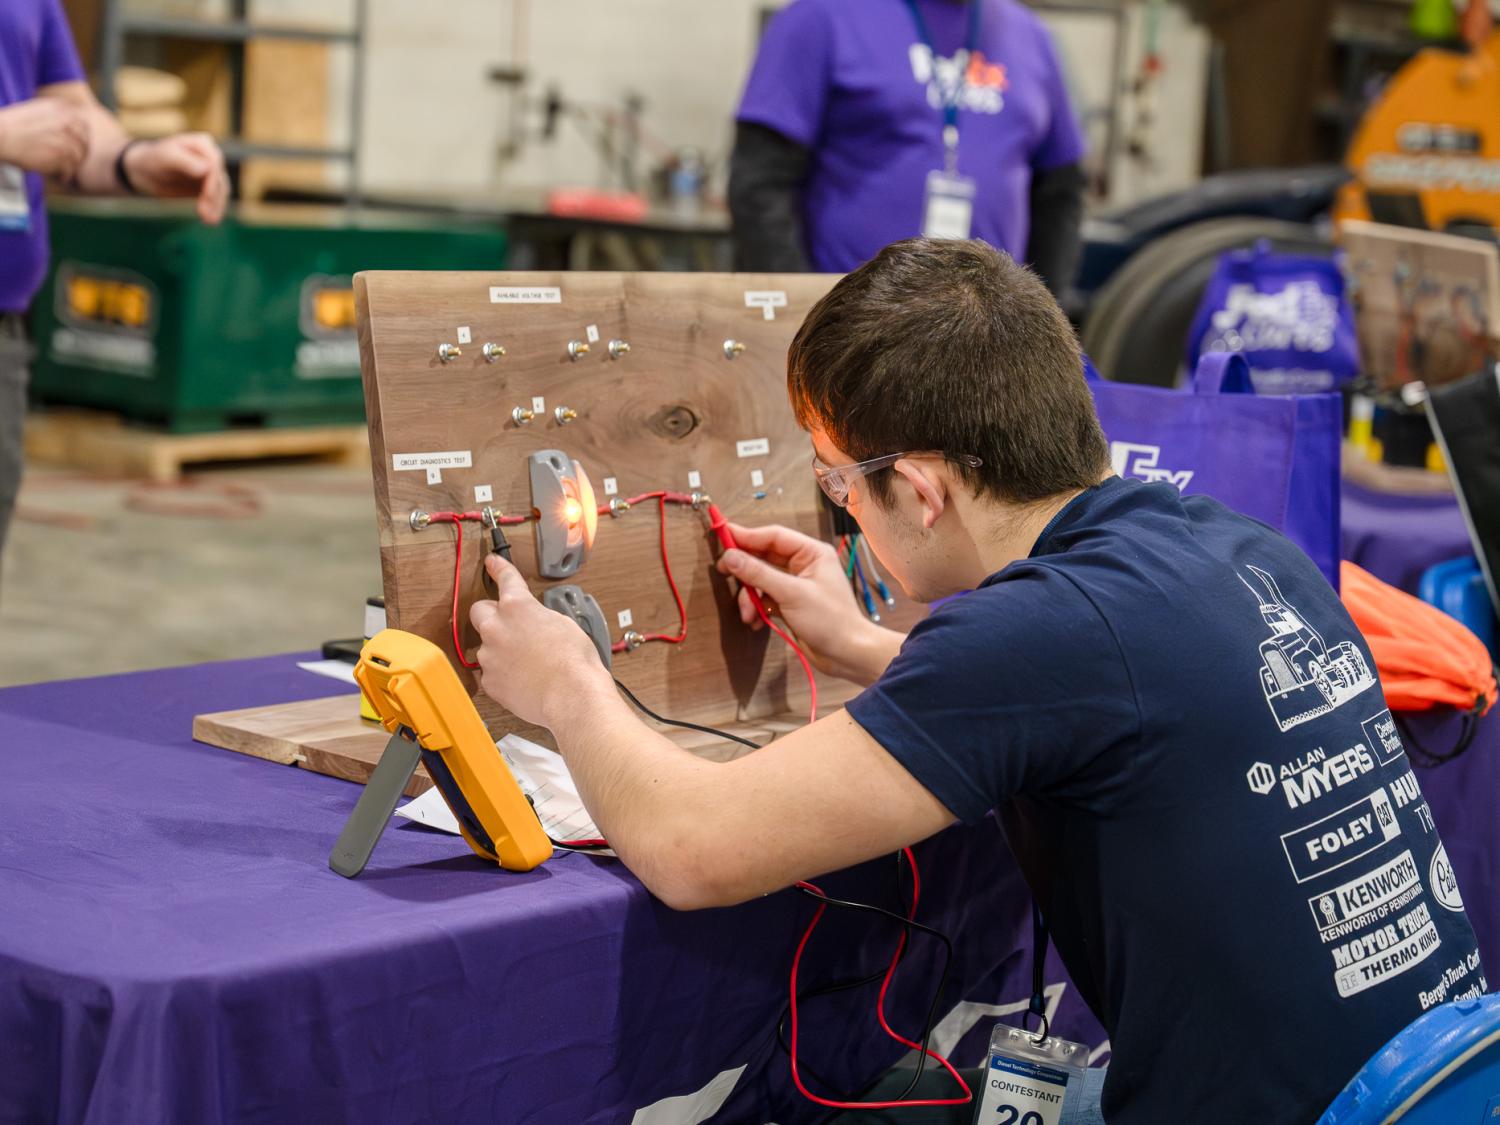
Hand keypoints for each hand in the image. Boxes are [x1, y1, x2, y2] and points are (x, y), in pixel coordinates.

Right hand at [0, 98, 88, 178]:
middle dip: (80, 153)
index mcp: (61, 108)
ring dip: (72, 166)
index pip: (84, 126)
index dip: (82, 138)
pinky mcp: (60, 155)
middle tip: (72, 162)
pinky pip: (70, 170)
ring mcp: (66, 138)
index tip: (76, 147)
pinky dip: (65, 175)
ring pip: (79, 157)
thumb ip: (54, 116)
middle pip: (85, 142)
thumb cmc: (11, 125)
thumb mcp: (36, 110)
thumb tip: (69, 127)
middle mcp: (67, 121)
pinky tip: (60, 178)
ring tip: (64, 170)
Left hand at [123, 133, 228, 223]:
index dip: (212, 180)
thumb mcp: (165, 157)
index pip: (214, 163)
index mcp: (202, 144)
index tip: (206, 196)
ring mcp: (212, 173)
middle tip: (205, 215)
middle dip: (214, 197)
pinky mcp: (209, 187)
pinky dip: (215, 209)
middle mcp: (211, 157)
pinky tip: (209, 220)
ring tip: (209, 221)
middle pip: (220, 179)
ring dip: (216, 206)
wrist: (144, 171)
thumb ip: (184, 161)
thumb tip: (206, 169)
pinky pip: (217, 199)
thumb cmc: (153, 159)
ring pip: (221, 191)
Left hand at [469, 553, 613, 728]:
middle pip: (479, 611)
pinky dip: (504, 675)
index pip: (505, 579)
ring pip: (487, 646)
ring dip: (501, 650)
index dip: (498, 568)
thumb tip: (533, 622)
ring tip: (528, 664)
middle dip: (491, 615)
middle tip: (508, 626)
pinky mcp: (489, 681)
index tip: (492, 563)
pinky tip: (524, 680)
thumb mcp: (562, 625)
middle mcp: (497, 628)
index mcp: (517, 608)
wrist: (571, 696)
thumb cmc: (574, 662)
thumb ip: (539, 617)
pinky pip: (491, 673)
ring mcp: (489, 656)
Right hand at [715, 522, 899, 683]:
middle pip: (764, 557)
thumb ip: (759, 573)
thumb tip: (731, 556)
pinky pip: (765, 597)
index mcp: (812, 553)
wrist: (846, 654)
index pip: (773, 536)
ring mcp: (796, 585)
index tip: (722, 535)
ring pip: (761, 580)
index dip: (747, 535)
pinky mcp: (790, 603)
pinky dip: (757, 608)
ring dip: (751, 596)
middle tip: (723, 571)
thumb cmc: (830, 620)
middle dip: (745, 570)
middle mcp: (804, 565)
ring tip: (748, 613)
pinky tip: (756, 622)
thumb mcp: (791, 594)